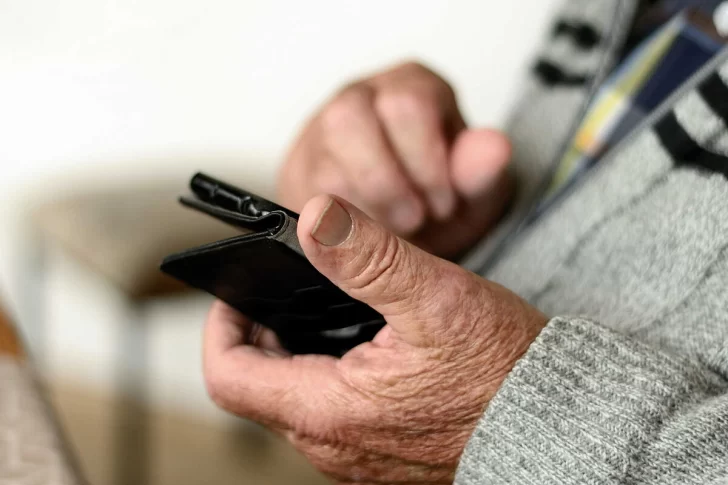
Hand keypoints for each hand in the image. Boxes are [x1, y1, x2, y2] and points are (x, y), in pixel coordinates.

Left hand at [203, 195, 545, 483]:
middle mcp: (334, 444)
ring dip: (295, 349)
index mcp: (330, 412)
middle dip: (262, 331)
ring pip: (293, 396)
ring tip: (322, 305)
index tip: (240, 290)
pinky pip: (330, 408)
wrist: (558, 424)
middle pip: (259, 384)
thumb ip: (368, 256)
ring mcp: (356, 452)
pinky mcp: (380, 447)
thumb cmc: (505, 371)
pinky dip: (327, 369)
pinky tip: (359, 339)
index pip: (229, 376)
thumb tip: (312, 216)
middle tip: (286, 287)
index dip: (221, 326)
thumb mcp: (435, 299)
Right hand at [278, 61, 513, 259]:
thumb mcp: (473, 196)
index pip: (409, 103)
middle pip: (350, 117)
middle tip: (414, 220)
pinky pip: (303, 199)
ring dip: (359, 206)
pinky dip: (338, 226)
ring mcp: (321, 134)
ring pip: (319, 158)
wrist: (404, 236)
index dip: (426, 163)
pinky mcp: (300, 173)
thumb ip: (482, 174)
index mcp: (411, 85)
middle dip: (386, 182)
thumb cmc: (439, 203)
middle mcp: (360, 98)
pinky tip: (366, 236)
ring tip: (391, 231)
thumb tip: (494, 147)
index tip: (443, 205)